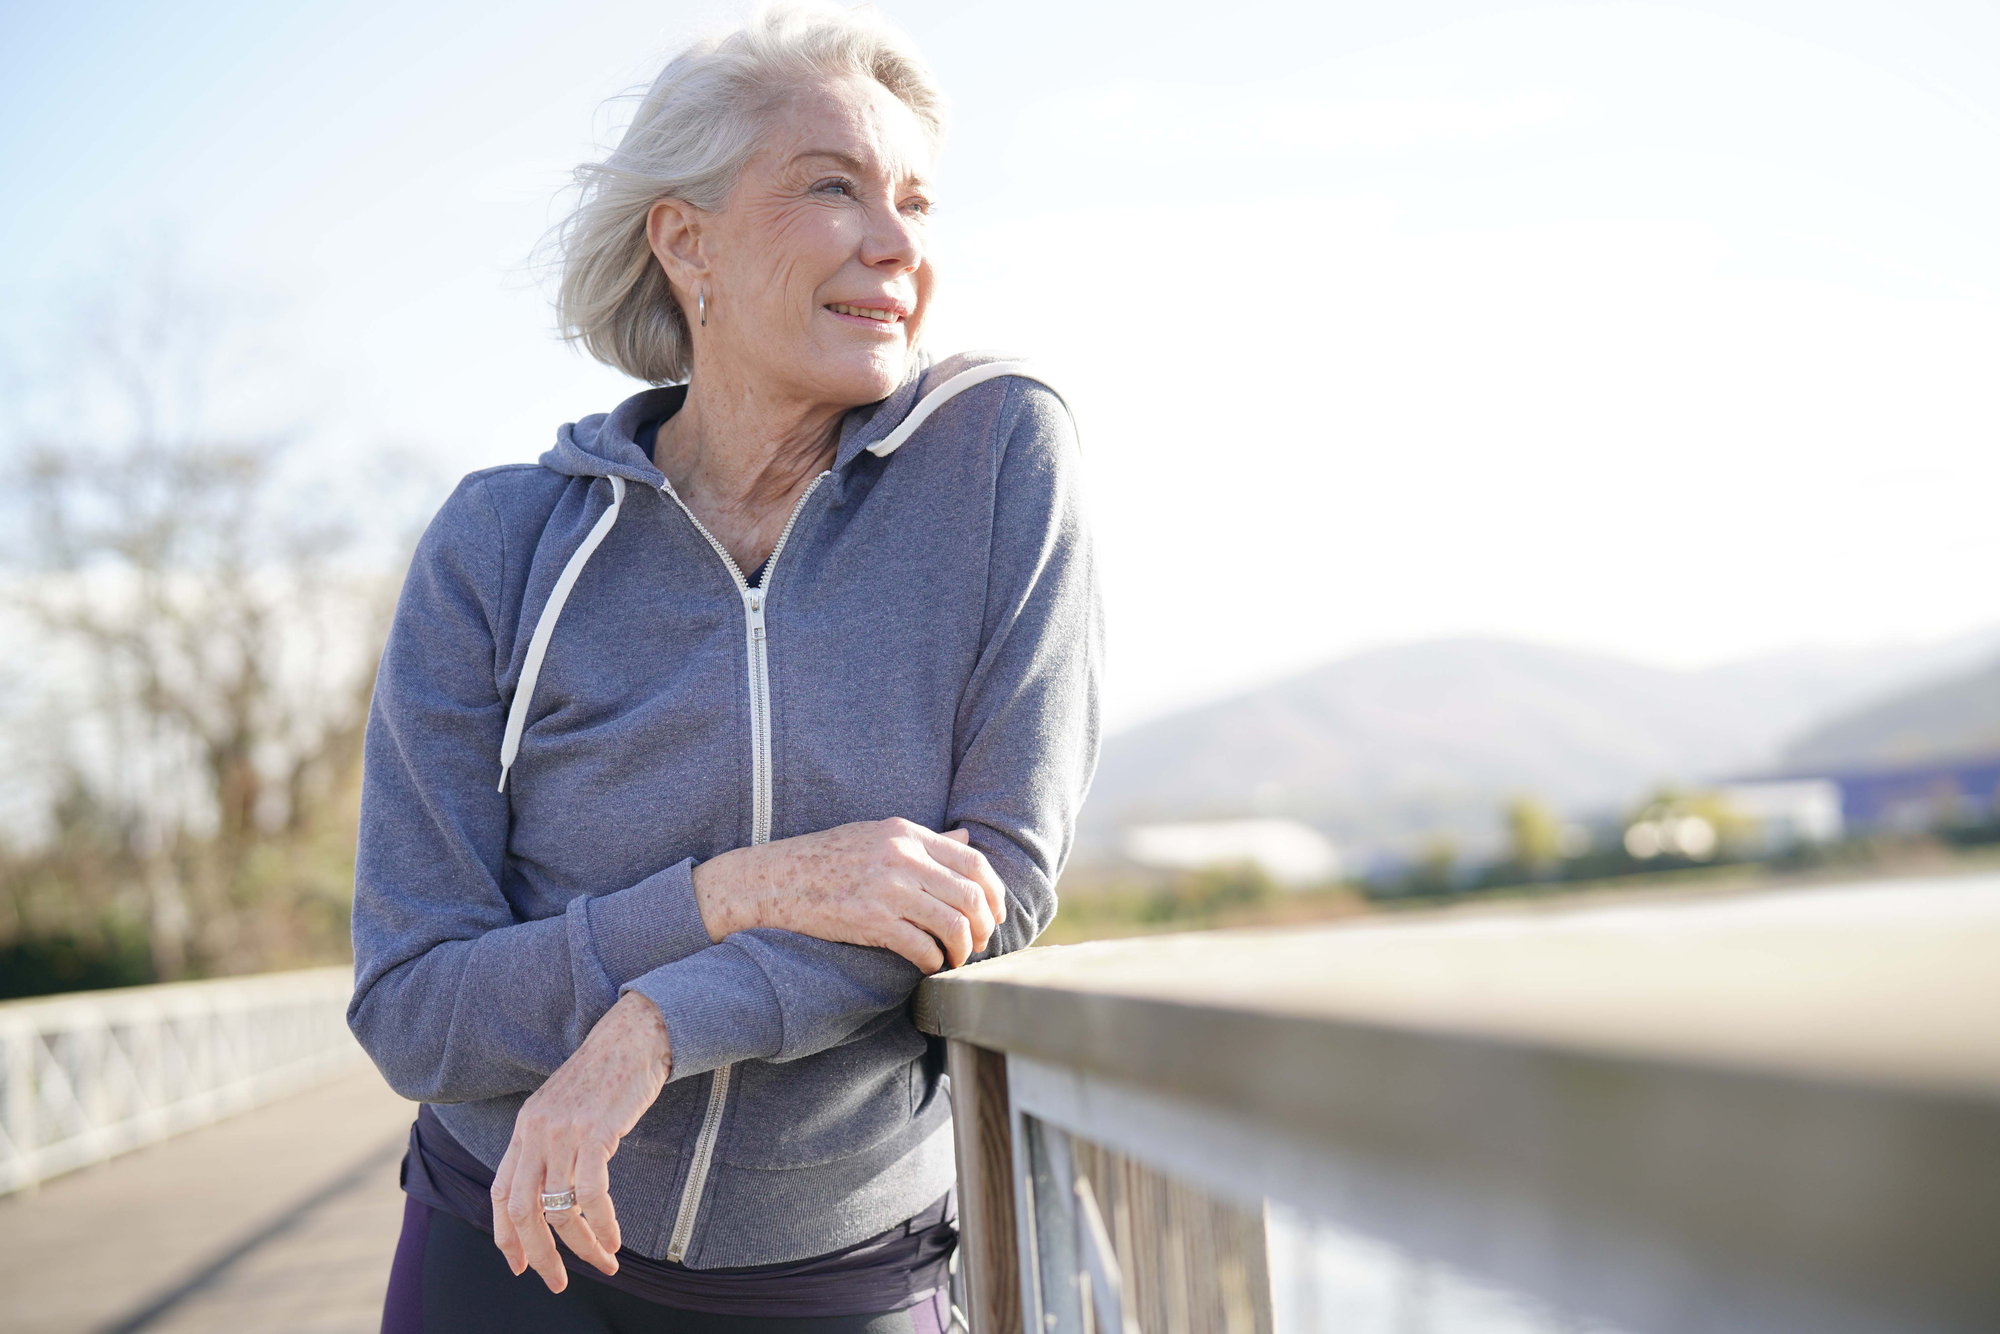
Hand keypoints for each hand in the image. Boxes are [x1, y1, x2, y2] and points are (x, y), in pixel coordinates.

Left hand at [490, 991, 669, 1292]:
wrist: (635, 1033)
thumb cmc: (608, 1072)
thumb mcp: (564, 1107)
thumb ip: (551, 1143)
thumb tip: (554, 1191)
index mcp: (524, 1128)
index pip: (499, 1193)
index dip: (505, 1236)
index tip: (520, 1265)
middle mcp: (536, 1132)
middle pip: (522, 1211)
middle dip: (539, 1255)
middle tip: (557, 1282)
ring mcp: (563, 1132)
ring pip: (559, 1210)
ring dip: (580, 1247)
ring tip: (604, 1263)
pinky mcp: (595, 1132)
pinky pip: (591, 1195)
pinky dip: (602, 1225)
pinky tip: (615, 1240)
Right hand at [693, 819, 1005, 972]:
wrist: (769, 880)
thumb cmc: (820, 859)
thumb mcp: (874, 835)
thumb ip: (923, 840)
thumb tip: (967, 840)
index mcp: (905, 833)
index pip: (973, 863)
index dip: (993, 893)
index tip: (995, 914)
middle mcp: (901, 857)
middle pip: (970, 895)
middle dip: (983, 925)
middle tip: (977, 943)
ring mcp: (886, 888)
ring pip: (952, 923)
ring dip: (961, 948)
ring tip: (954, 958)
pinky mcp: (869, 920)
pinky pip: (921, 946)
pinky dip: (932, 961)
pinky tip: (927, 965)